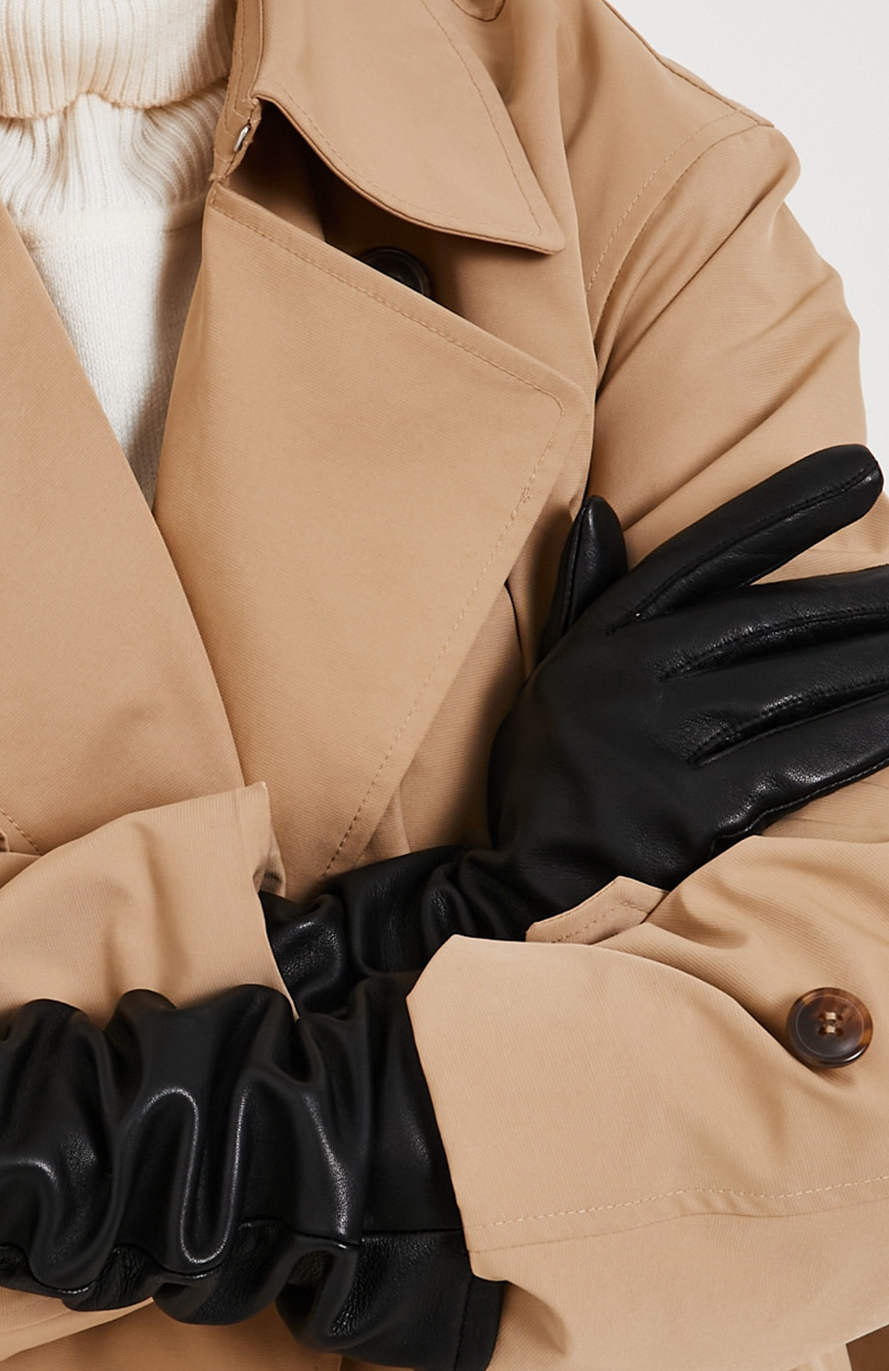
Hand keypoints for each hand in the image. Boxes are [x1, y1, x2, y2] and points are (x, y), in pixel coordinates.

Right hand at [265, 444, 888, 1004]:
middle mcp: (631, 684)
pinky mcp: (692, 814)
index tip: (861, 472)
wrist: (517, 899)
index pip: (705, 556)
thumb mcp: (552, 680)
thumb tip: (599, 510)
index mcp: (603, 643)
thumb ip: (582, 595)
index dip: (786, 510)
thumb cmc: (549, 783)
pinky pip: (796, 761)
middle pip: (768, 621)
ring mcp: (661, 748)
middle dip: (858, 600)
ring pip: (793, 688)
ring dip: (872, 662)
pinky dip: (858, 736)